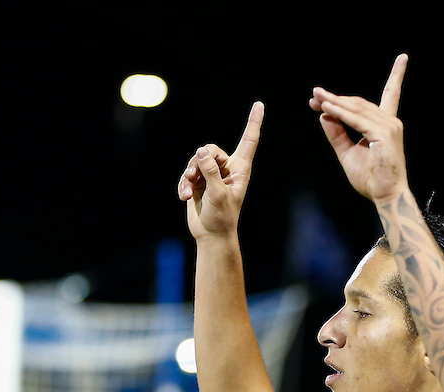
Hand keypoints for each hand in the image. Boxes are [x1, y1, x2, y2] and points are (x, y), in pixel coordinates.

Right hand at [177, 101, 263, 238]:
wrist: (211, 234)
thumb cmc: (222, 217)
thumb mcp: (218, 194)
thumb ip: (211, 171)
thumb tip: (201, 151)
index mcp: (240, 169)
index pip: (249, 140)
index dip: (253, 122)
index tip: (259, 104)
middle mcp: (227, 168)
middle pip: (210, 149)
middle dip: (200, 162)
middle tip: (195, 178)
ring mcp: (212, 175)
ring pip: (196, 160)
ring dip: (189, 175)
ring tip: (190, 191)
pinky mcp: (199, 182)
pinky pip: (187, 173)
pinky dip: (184, 184)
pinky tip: (184, 197)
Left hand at [309, 54, 407, 204]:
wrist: (385, 196)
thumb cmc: (371, 179)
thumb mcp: (348, 153)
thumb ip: (337, 134)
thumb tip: (324, 116)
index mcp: (385, 125)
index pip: (392, 94)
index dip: (398, 74)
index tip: (403, 58)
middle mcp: (390, 122)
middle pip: (359, 102)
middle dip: (336, 99)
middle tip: (315, 97)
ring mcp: (388, 127)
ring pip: (356, 109)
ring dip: (334, 103)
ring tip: (316, 99)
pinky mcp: (383, 134)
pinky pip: (356, 120)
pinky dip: (340, 114)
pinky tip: (326, 109)